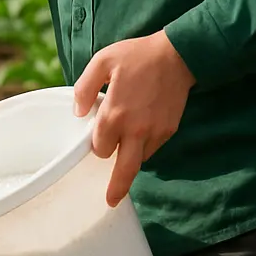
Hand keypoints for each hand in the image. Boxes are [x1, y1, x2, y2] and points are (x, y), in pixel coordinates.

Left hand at [73, 30, 195, 208]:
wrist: (177, 55)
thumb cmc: (136, 56)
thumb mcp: (102, 62)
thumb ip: (85, 87)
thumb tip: (77, 111)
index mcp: (115, 114)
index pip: (99, 147)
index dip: (95, 144)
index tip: (96, 138)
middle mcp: (136, 129)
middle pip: (124, 170)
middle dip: (116, 187)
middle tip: (110, 200)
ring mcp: (155, 132)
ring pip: (140, 160)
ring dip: (130, 160)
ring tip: (124, 154)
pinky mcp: (169, 130)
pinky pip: (153, 149)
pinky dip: (144, 148)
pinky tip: (140, 135)